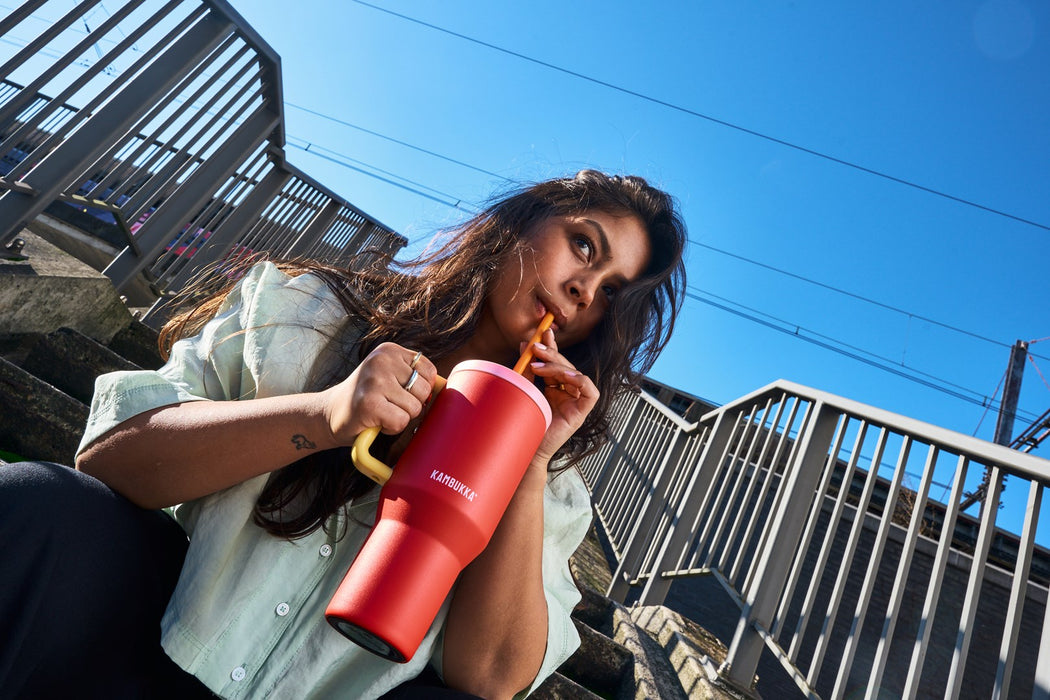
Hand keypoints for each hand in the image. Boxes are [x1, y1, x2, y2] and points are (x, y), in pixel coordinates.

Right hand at [319, 343, 436, 445]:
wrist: (330, 413)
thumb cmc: (367, 397)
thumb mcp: (389, 376)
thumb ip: (414, 376)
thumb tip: (446, 388)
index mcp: (389, 350)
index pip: (430, 372)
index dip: (420, 390)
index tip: (398, 392)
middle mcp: (381, 360)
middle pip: (424, 391)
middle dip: (410, 405)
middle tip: (387, 404)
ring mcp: (374, 380)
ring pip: (415, 408)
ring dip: (400, 417)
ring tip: (381, 411)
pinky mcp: (369, 403)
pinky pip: (402, 421)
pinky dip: (392, 428)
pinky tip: (376, 421)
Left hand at [523, 327, 598, 464]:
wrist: (524, 451)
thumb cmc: (523, 424)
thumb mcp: (524, 389)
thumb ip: (526, 370)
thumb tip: (523, 344)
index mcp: (555, 389)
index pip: (556, 364)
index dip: (551, 347)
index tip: (542, 334)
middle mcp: (567, 394)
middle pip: (565, 366)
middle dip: (551, 353)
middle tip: (535, 346)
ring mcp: (575, 403)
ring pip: (575, 374)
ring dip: (557, 365)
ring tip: (536, 364)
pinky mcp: (582, 412)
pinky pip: (590, 391)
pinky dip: (580, 380)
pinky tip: (565, 375)